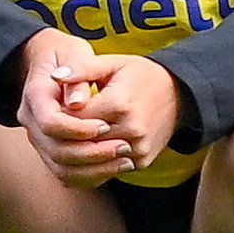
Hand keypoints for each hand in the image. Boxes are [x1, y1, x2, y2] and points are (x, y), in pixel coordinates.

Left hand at [20, 32, 181, 178]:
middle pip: (81, 142)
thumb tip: (54, 77)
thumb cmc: (141, 75)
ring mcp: (137, 149)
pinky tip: (86, 151)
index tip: (55, 109)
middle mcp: (130, 130)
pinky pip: (108, 169)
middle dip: (66, 136)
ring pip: (93, 160)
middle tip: (56, 128)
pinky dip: (94, 163)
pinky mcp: (142, 161)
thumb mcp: (113, 63)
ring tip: (68, 140)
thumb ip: (83, 68)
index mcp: (119, 103)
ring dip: (78, 152)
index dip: (60, 115)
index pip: (74, 118)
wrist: (179, 95)